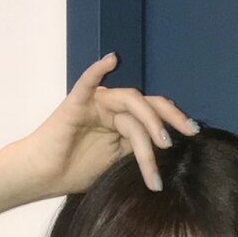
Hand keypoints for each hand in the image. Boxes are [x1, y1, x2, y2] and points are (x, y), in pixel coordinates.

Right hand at [15, 51, 199, 198]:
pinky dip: (98, 70)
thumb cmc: (75, 172)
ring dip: (148, 123)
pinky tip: (111, 60)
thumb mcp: (117, 166)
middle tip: (188, 134)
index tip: (195, 136)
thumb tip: (170, 158)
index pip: (154, 115)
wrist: (42, 176)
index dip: (175, 122)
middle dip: (170, 119)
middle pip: (148, 104)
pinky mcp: (76, 104)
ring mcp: (96, 104)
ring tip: (161, 144)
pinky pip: (88, 83)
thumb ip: (137, 155)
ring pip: (130, 105)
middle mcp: (113, 109)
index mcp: (123, 122)